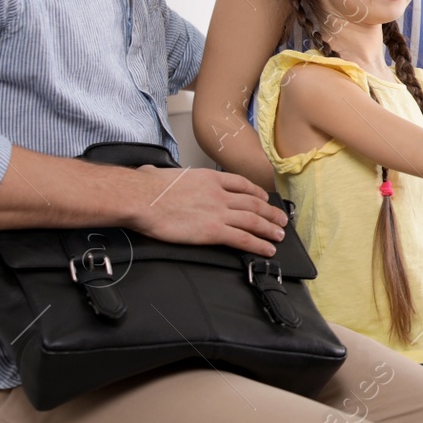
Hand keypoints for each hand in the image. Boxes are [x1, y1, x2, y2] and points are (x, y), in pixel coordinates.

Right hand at [130, 167, 286, 256]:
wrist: (141, 198)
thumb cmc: (147, 188)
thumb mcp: (164, 173)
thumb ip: (168, 175)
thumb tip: (152, 173)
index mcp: (209, 178)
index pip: (241, 184)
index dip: (257, 192)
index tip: (265, 197)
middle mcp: (219, 194)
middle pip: (253, 202)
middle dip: (270, 212)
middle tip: (281, 219)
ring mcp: (218, 212)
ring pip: (253, 220)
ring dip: (270, 229)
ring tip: (279, 235)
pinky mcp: (213, 231)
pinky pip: (243, 238)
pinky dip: (258, 245)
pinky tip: (267, 249)